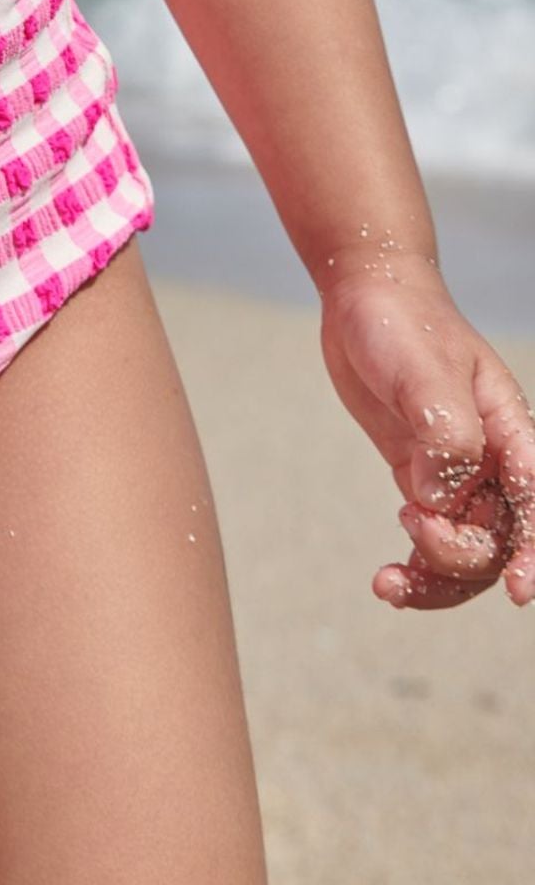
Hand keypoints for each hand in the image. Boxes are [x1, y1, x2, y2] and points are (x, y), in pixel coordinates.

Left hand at [317, 240, 534, 609]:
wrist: (366, 294)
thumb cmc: (404, 324)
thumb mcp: (425, 373)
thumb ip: (444, 438)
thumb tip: (438, 500)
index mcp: (512, 432)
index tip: (518, 590)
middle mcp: (494, 460)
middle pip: (499, 540)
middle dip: (459, 555)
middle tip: (409, 524)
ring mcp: (458, 472)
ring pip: (467, 552)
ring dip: (434, 577)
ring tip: (387, 583)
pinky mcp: (421, 477)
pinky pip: (433, 539)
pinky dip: (416, 567)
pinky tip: (389, 579)